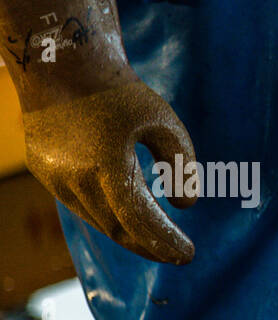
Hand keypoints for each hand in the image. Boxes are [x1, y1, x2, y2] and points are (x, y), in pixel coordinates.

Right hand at [0, 0, 198, 263]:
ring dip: (129, 236)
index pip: (139, 219)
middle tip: (179, 256)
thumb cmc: (120, 92)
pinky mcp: (45, 173)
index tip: (189, 254)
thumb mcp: (164, 122)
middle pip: (118, 228)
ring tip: (159, 244)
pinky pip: (81, 206)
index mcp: (104, 164)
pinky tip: (130, 222)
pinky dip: (108, 217)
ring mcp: (54, 178)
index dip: (165, 241)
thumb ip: (181, 163)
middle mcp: (73, 177)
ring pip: (97, 221)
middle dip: (150, 246)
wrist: (61, 64)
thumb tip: (186, 205)